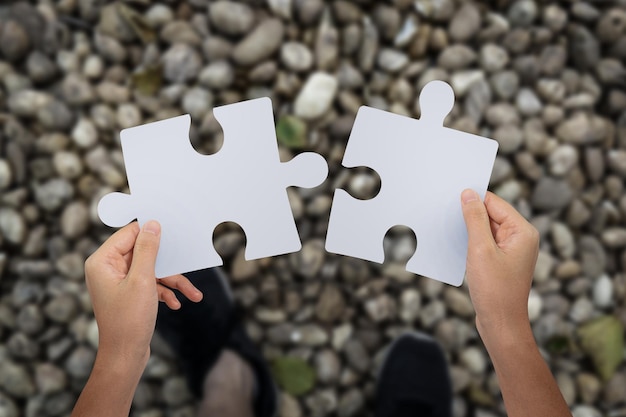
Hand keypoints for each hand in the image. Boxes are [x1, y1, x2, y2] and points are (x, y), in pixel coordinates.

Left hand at [84, 221, 202, 361]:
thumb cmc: (128, 320)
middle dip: (168, 263)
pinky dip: (164, 292)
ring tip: (192, 294)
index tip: (173, 231)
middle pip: (144, 252)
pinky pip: (150, 284)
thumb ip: (148, 249)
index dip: (151, 232)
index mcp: (103, 261)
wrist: (125, 357)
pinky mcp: (128, 294)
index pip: (129, 234)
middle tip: (187, 261)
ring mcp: (118, 282)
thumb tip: (152, 224)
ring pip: (151, 270)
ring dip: (172, 281)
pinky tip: (176, 304)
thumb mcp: (142, 280)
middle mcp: (108, 269)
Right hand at [461, 190, 538, 341]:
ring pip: (486, 229)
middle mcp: (521, 238)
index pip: (495, 202)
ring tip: (452, 236)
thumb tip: (468, 194)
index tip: (451, 198)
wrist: (502, 325)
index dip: (473, 200)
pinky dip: (472, 243)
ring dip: (469, 231)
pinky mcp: (503, 262)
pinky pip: (486, 243)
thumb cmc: (495, 290)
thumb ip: (475, 219)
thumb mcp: (480, 249)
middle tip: (447, 218)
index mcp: (523, 231)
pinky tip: (459, 249)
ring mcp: (513, 251)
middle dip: (470, 216)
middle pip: (491, 214)